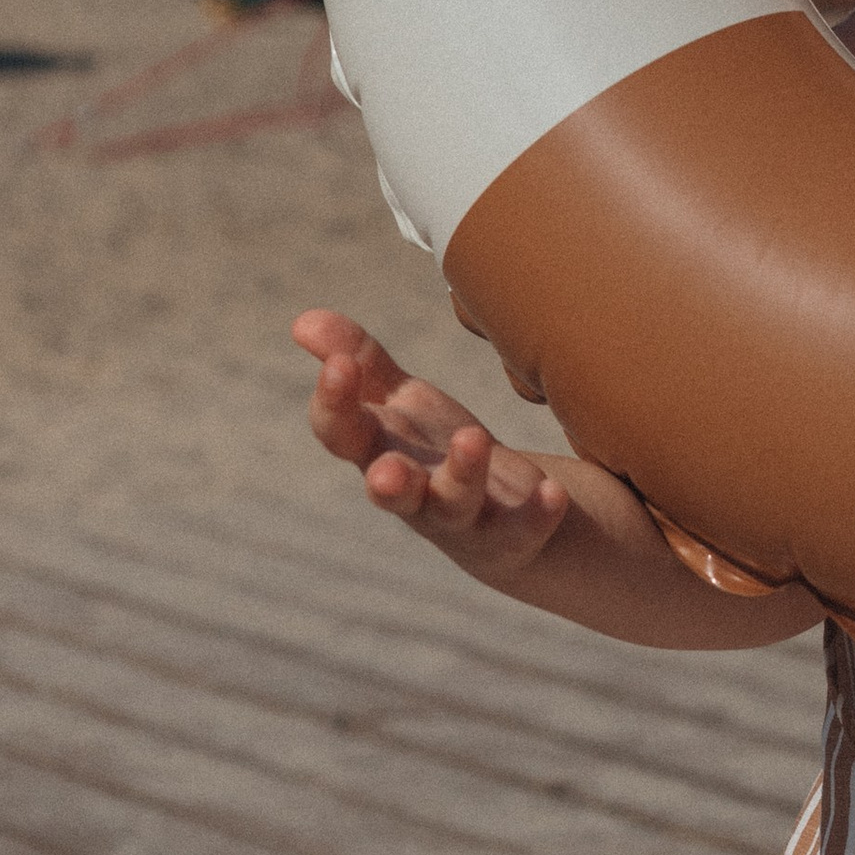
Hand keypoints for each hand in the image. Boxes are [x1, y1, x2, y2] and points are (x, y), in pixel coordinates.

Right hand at [292, 306, 568, 575]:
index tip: (338, 365)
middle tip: (386, 472)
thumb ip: (363, 364)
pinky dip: (536, 514)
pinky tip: (552, 491)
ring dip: (463, 476)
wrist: (500, 516)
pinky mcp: (510, 534)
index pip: (341, 434)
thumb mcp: (401, 404)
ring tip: (474, 437)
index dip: (334, 404)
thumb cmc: (435, 451)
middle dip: (387, 484)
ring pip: (454, 505)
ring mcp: (462, 518)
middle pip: (391, 493)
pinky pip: (522, 529)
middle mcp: (414, 492)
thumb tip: (302, 320)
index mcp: (380, 451)